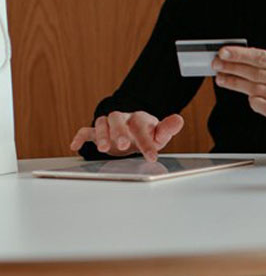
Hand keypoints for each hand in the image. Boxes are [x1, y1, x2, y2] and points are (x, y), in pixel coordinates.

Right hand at [69, 111, 183, 161]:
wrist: (132, 130)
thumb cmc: (147, 133)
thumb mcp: (159, 134)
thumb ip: (167, 128)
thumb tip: (179, 120)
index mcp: (139, 119)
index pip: (142, 128)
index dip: (147, 142)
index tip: (152, 157)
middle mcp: (122, 119)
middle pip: (117, 118)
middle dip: (119, 131)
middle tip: (123, 145)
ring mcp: (109, 125)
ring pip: (101, 122)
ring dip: (101, 134)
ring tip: (103, 149)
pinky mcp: (96, 132)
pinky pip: (85, 131)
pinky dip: (80, 137)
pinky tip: (75, 146)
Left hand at [212, 46, 265, 125]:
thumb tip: (238, 56)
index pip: (263, 57)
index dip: (241, 55)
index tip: (224, 52)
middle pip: (258, 73)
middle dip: (234, 68)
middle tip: (217, 64)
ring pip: (258, 90)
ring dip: (236, 83)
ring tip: (222, 78)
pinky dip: (256, 103)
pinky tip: (246, 97)